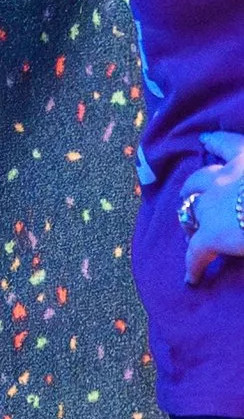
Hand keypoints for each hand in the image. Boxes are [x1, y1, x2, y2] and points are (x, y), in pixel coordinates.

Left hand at [184, 132, 243, 285]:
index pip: (229, 144)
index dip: (214, 141)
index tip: (204, 139)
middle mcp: (227, 176)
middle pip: (200, 179)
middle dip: (193, 188)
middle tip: (189, 195)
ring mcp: (214, 204)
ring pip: (191, 210)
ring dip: (189, 219)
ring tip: (189, 231)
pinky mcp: (210, 235)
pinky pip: (195, 252)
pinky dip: (193, 265)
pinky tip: (193, 278)